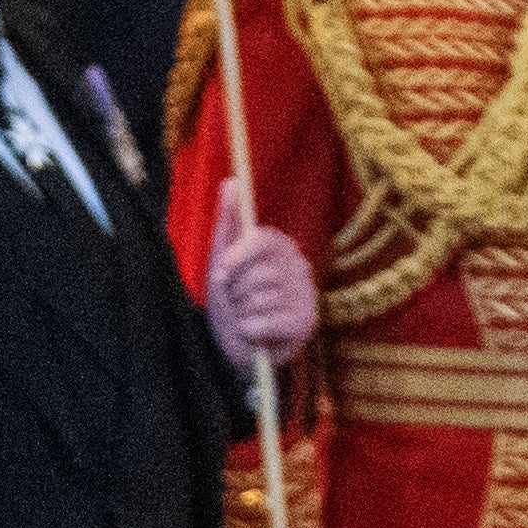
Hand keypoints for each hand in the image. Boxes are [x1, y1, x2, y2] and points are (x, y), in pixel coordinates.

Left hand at [203, 190, 320, 369]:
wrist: (241, 346)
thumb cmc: (232, 300)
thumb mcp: (222, 258)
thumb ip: (227, 221)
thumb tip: (231, 181)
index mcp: (280, 246)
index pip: (263, 239)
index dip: (237, 256)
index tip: (220, 272)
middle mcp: (299, 266)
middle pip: (259, 273)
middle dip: (236, 293)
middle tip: (236, 303)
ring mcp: (307, 294)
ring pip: (262, 299)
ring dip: (241, 314)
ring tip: (245, 319)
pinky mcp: (307, 322)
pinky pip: (270, 321)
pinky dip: (252, 330)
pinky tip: (254, 334)